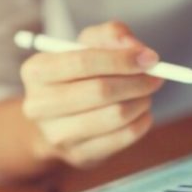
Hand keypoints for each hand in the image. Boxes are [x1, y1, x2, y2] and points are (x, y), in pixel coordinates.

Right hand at [20, 21, 162, 167]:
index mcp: (35, 71)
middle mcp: (38, 105)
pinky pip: (123, 138)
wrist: (56, 120)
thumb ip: (110, 35)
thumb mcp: (86, 45)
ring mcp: (57, 135)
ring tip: (146, 94)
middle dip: (137, 82)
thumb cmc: (75, 75)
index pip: (82, 62)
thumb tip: (135, 48)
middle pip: (100, 91)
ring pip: (115, 116)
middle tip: (156, 76)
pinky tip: (141, 113)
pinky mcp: (79, 156)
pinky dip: (141, 122)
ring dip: (141, 101)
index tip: (149, 58)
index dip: (120, 59)